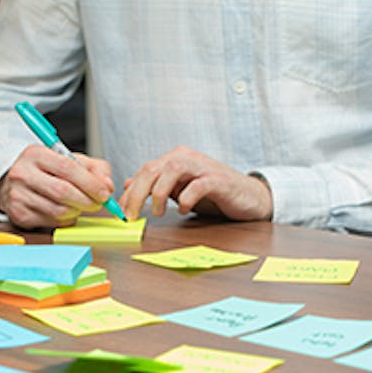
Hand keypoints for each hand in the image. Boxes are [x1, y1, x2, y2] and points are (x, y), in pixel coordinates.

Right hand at [0, 144, 114, 228]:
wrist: (15, 183)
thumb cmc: (47, 171)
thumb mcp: (71, 160)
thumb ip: (95, 169)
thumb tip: (108, 186)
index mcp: (36, 154)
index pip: (68, 168)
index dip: (91, 183)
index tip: (104, 193)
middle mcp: (22, 173)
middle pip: (63, 191)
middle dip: (87, 200)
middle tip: (98, 203)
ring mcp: (18, 195)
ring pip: (58, 210)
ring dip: (77, 211)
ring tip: (80, 206)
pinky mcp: (18, 214)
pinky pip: (51, 222)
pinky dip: (65, 220)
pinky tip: (66, 212)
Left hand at [119, 146, 271, 220]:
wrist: (249, 197)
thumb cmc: (214, 194)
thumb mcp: (180, 190)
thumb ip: (157, 185)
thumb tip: (129, 183)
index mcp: (176, 159)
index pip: (145, 170)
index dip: (130, 190)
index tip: (121, 210)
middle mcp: (187, 158)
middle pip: (154, 168)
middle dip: (138, 193)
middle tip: (132, 214)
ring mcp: (204, 167)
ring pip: (172, 171)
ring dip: (159, 193)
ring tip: (157, 212)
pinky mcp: (219, 181)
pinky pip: (197, 186)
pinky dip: (186, 199)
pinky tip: (183, 211)